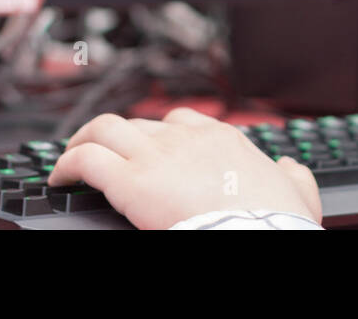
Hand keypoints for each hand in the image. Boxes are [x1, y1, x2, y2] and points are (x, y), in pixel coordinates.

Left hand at [48, 107, 321, 228]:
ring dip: (83, 140)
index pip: (181, 122)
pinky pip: (86, 160)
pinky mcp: (130, 180)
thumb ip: (292, 177)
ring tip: (71, 159)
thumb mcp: (297, 193)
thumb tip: (289, 170)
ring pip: (104, 128)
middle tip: (104, 155)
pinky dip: (66, 165)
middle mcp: (186, 140)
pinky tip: (59, 179)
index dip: (159, 134)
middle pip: (139, 123)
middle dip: (118, 138)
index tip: (148, 149)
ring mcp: (156, 156)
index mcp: (223, 141)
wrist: (258, 234)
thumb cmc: (276, 221)